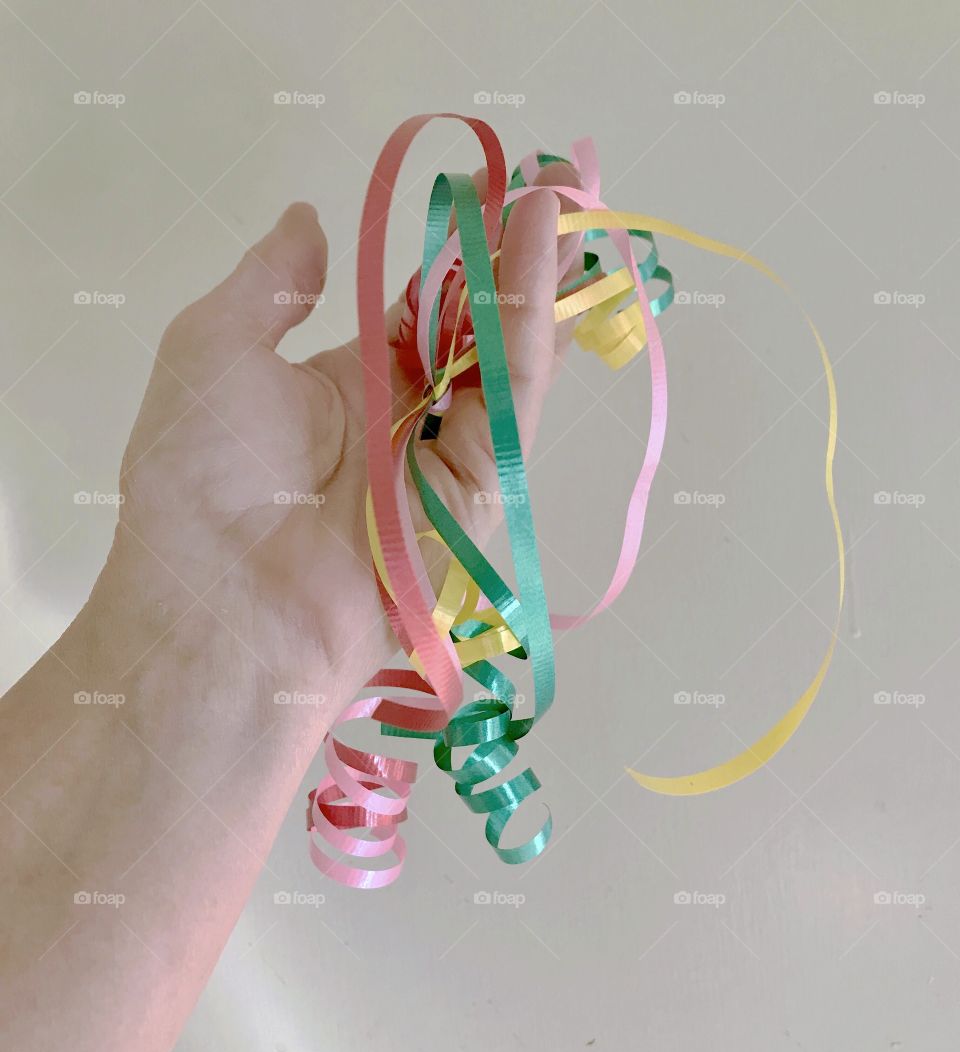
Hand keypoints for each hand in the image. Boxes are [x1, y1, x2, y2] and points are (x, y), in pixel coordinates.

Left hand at [108, 162, 580, 738]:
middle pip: (482, 324)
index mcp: (351, 385)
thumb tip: (307, 219)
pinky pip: (510, 396)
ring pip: (508, 352)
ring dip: (539, 270)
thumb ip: (273, 280)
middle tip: (565, 176)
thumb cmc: (200, 475)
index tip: (502, 186)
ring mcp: (447, 455)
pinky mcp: (479, 492)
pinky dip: (530, 322)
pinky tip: (539, 246)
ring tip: (569, 186)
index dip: (465, 247)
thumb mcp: (214, 347)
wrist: (222, 603)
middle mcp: (408, 418)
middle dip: (525, 253)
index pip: (427, 304)